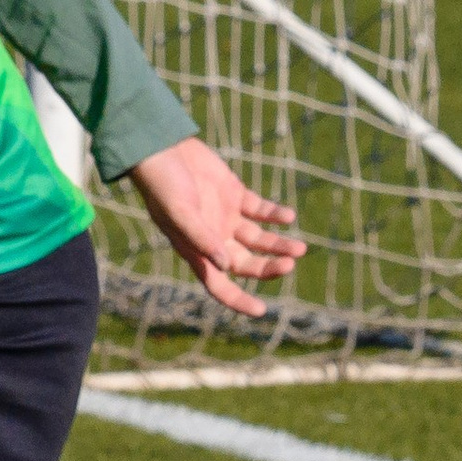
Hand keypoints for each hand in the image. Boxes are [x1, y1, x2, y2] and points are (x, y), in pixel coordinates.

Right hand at [126, 135, 303, 317]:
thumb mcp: (179, 213)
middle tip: (290, 263)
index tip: (262, 311)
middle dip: (268, 267)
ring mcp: (225, 217)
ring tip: (300, 247)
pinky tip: (287, 216)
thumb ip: (201, 238)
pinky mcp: (235, 195)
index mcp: (195, 250)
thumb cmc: (162, 184)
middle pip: (246, 264)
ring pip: (259, 239)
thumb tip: (225, 266)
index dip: (238, 300)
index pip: (218, 284)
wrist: (161, 149)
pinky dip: (275, 215)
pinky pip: (261, 211)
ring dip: (278, 244)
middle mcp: (213, 238)